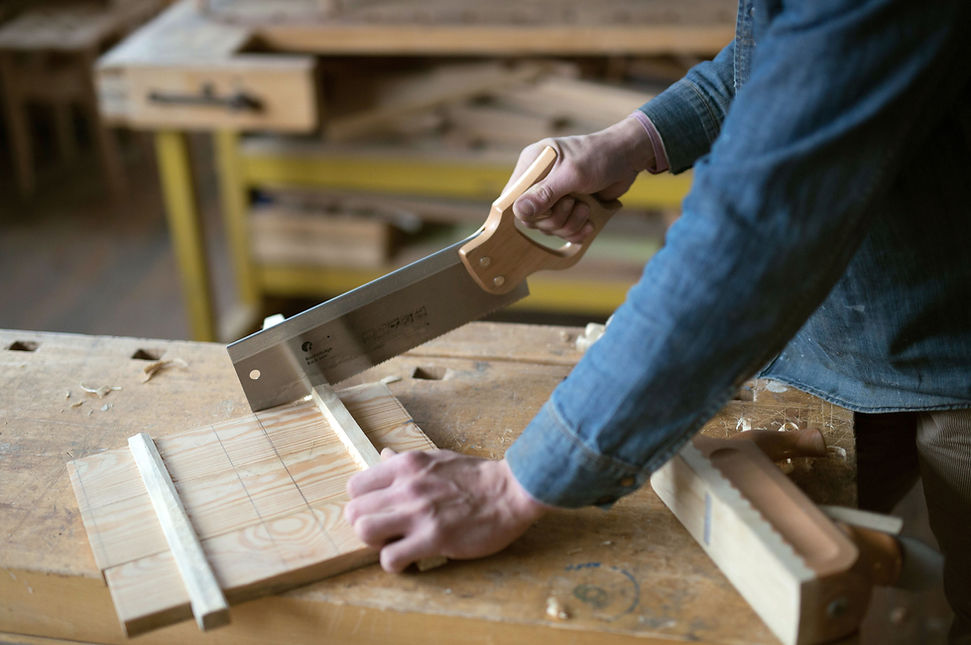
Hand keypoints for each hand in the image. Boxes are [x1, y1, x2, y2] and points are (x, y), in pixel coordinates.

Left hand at [344, 449, 548, 572]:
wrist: (511, 490)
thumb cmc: (476, 475)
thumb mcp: (436, 458)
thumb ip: (406, 461)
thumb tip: (382, 455)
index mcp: (406, 466)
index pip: (354, 486)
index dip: (362, 504)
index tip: (377, 512)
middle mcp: (407, 487)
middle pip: (354, 512)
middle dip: (364, 526)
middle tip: (384, 533)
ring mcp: (419, 513)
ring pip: (364, 532)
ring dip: (375, 545)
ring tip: (393, 545)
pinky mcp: (434, 538)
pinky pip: (391, 558)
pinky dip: (395, 564)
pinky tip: (410, 559)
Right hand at [507, 115, 654, 242]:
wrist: (629, 158)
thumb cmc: (599, 156)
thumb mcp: (572, 174)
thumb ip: (545, 193)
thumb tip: (519, 211)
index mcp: (532, 165)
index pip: (513, 197)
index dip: (527, 211)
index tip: (547, 210)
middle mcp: (539, 182)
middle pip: (532, 218)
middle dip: (556, 218)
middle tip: (574, 204)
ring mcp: (553, 197)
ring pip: (549, 227)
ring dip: (570, 224)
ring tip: (586, 208)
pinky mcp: (568, 208)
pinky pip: (564, 231)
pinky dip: (577, 230)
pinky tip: (589, 222)